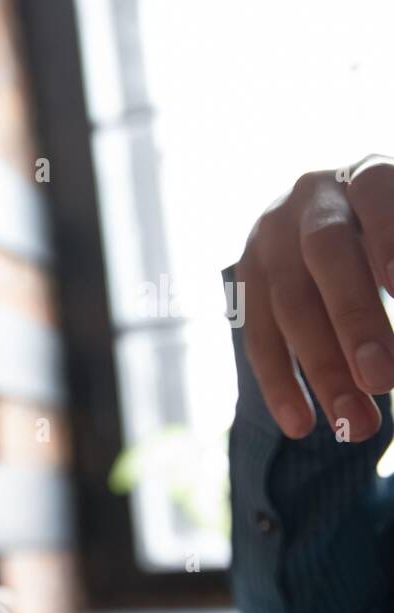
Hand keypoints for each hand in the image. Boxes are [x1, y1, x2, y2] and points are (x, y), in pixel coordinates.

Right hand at [237, 156, 393, 440]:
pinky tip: (302, 426)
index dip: (389, 240)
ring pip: (288, 304)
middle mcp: (310, 198)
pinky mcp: (245, 280)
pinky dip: (280, 385)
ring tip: (357, 426)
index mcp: (367, 174)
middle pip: (326, 254)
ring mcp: (268, 238)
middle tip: (385, 380)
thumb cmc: (392, 245)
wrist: (337, 229)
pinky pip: (257, 337)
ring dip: (322, 370)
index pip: (377, 196)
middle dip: (355, 319)